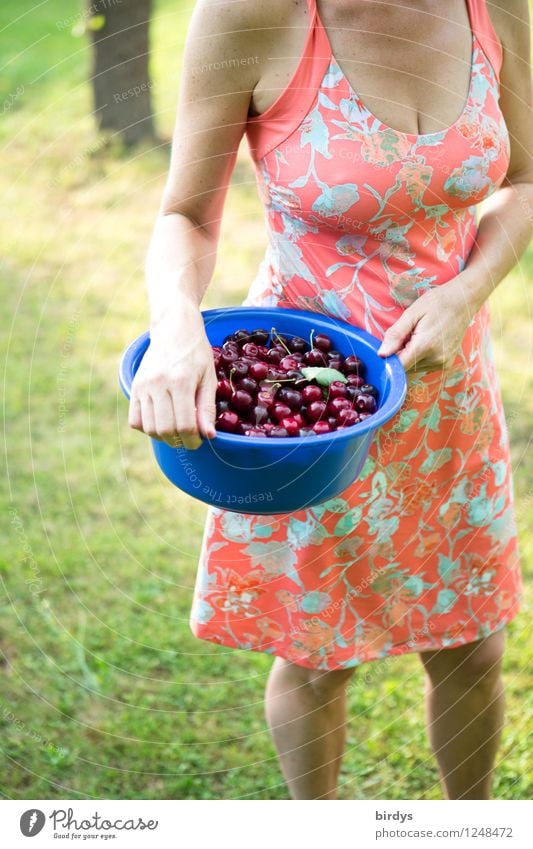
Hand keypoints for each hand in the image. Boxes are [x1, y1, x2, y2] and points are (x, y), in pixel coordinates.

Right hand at [128, 309, 216, 449]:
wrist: (174, 328)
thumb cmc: (196, 353)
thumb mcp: (209, 377)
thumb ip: (207, 407)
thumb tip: (209, 435)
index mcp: (181, 381)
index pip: (185, 425)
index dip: (193, 440)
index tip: (199, 441)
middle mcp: (158, 384)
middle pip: (166, 429)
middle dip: (179, 441)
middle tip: (189, 439)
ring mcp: (143, 386)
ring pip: (149, 428)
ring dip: (164, 437)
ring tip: (176, 432)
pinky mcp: (134, 386)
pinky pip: (135, 420)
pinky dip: (147, 428)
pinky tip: (160, 422)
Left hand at [377, 275, 477, 371]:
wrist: (463, 300)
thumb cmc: (436, 303)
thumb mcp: (412, 313)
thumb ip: (395, 335)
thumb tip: (381, 354)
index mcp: (425, 346)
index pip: (398, 366)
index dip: (389, 358)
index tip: (390, 346)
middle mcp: (436, 359)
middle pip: (406, 367)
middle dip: (400, 354)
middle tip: (408, 334)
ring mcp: (443, 363)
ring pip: (414, 368)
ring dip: (410, 356)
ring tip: (418, 336)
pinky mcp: (446, 364)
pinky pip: (424, 366)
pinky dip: (419, 357)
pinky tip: (425, 341)